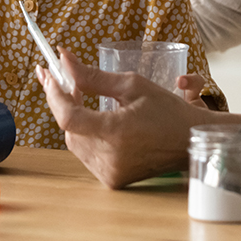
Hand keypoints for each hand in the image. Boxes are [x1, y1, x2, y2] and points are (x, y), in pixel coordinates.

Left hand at [38, 49, 210, 188]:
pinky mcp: (112, 180)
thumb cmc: (168, 110)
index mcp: (117, 132)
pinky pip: (87, 155)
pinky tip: (97, 122)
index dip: (54, 95)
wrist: (190, 142)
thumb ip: (93, 76)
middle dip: (65, 104)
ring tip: (86, 100)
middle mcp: (110, 157)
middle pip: (69, 129)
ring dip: (76, 120)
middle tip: (70, 83)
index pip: (69, 117)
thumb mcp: (132, 85)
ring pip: (75, 142)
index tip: (49, 75)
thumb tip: (64, 59)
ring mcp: (111, 173)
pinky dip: (87, 136)